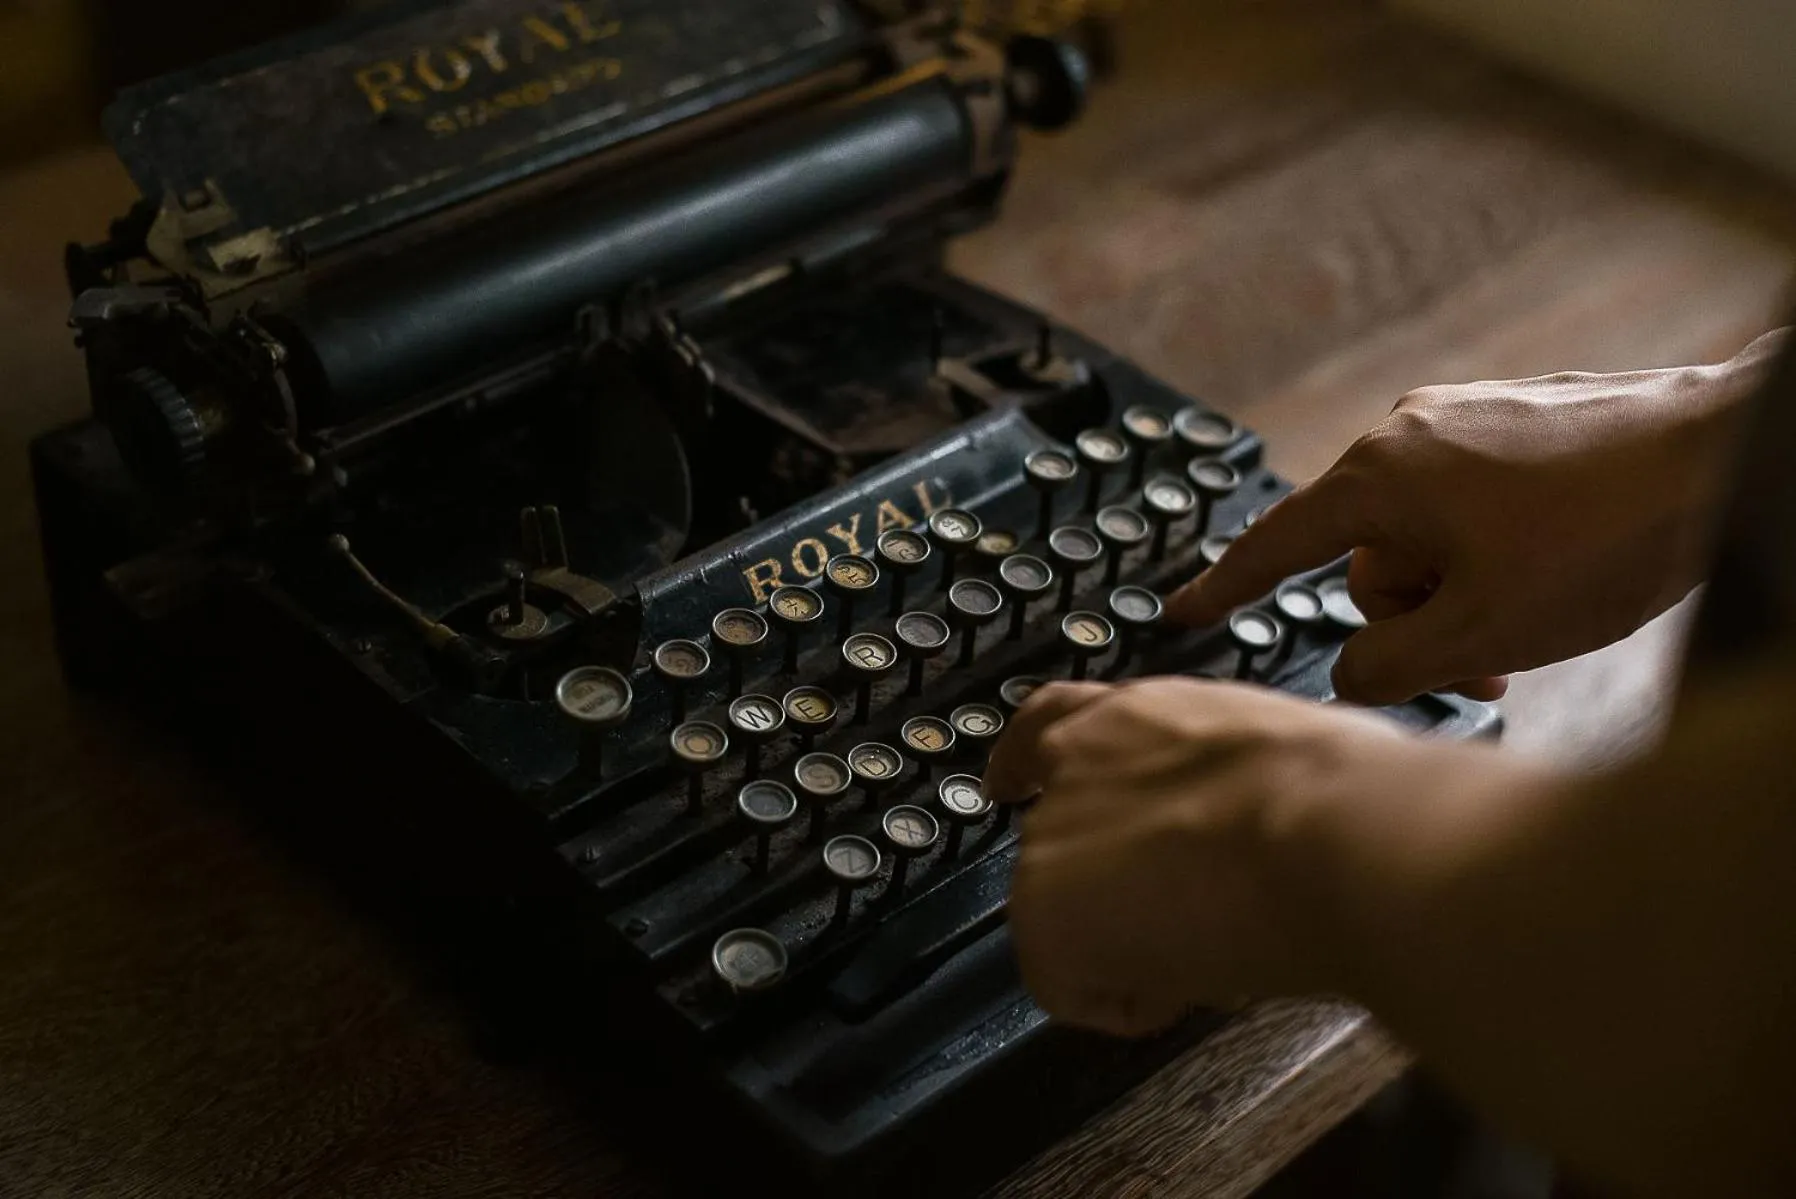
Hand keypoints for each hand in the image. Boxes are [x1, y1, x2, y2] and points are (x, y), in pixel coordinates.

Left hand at [985, 677, 1418, 1035]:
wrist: (1336, 835)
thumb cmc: (1347, 797)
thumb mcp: (1279, 751)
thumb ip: (1231, 772)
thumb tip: (1260, 812)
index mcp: (1137, 714)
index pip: (1052, 724)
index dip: (1025, 761)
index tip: (1009, 784)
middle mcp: (1077, 761)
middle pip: (1059, 838)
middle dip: (1108, 886)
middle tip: (1186, 918)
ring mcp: (1051, 835)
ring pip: (1069, 918)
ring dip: (1128, 943)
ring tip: (1217, 942)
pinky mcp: (1043, 912)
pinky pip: (1068, 987)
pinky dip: (1124, 1003)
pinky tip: (1193, 983)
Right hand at [1166, 334, 1783, 705]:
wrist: (1725, 452)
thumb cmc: (1608, 536)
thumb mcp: (1477, 636)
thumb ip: (1386, 666)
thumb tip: (1352, 669)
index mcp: (1378, 477)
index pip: (1277, 544)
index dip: (1226, 587)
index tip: (1184, 612)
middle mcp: (1410, 430)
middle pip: (1368, 553)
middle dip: (1414, 616)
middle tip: (1483, 663)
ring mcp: (1468, 415)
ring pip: (1428, 531)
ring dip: (1464, 590)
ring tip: (1536, 621)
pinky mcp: (1521, 416)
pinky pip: (1473, 499)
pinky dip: (1497, 550)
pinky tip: (1560, 571)